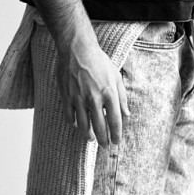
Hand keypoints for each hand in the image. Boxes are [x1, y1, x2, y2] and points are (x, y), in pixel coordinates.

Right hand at [56, 30, 129, 146]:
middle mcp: (95, 98)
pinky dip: (74, 123)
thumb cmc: (98, 61)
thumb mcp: (116, 76)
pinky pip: (70, 116)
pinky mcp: (67, 96)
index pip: (115, 121)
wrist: (76, 49)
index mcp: (109, 93)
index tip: (116, 142)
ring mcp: (79, 98)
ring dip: (88, 135)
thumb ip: (122, 97)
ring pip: (83, 125)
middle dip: (103, 140)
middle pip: (99, 127)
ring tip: (91, 138)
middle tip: (104, 146)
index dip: (116, 135)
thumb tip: (126, 115)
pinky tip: (77, 126)